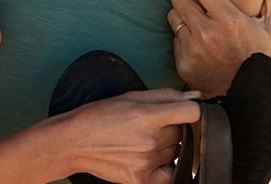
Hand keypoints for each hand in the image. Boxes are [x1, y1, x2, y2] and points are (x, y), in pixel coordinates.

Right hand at [60, 89, 199, 183]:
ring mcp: (146, 163)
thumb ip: (166, 95)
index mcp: (147, 116)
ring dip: (166, 146)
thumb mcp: (131, 97)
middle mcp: (149, 141)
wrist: (75, 142)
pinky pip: (170, 173)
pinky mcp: (142, 180)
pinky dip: (164, 166)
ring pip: (176, 150)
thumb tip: (195, 96)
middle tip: (148, 125)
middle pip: (182, 132)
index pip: (191, 112)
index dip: (190, 109)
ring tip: (142, 140)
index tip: (182, 111)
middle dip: (171, 126)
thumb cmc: (100, 116)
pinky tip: (149, 158)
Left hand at [168, 0, 270, 96]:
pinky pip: (175, 39)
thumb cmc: (260, 60)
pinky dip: (184, 38)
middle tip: (195, 0)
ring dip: (182, 15)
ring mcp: (193, 49)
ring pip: (173, 16)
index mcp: (228, 19)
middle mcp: (207, 32)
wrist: (249, 99)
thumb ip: (267, 1)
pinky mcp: (183, 63)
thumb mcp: (269, 30)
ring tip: (196, 21)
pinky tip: (198, 44)